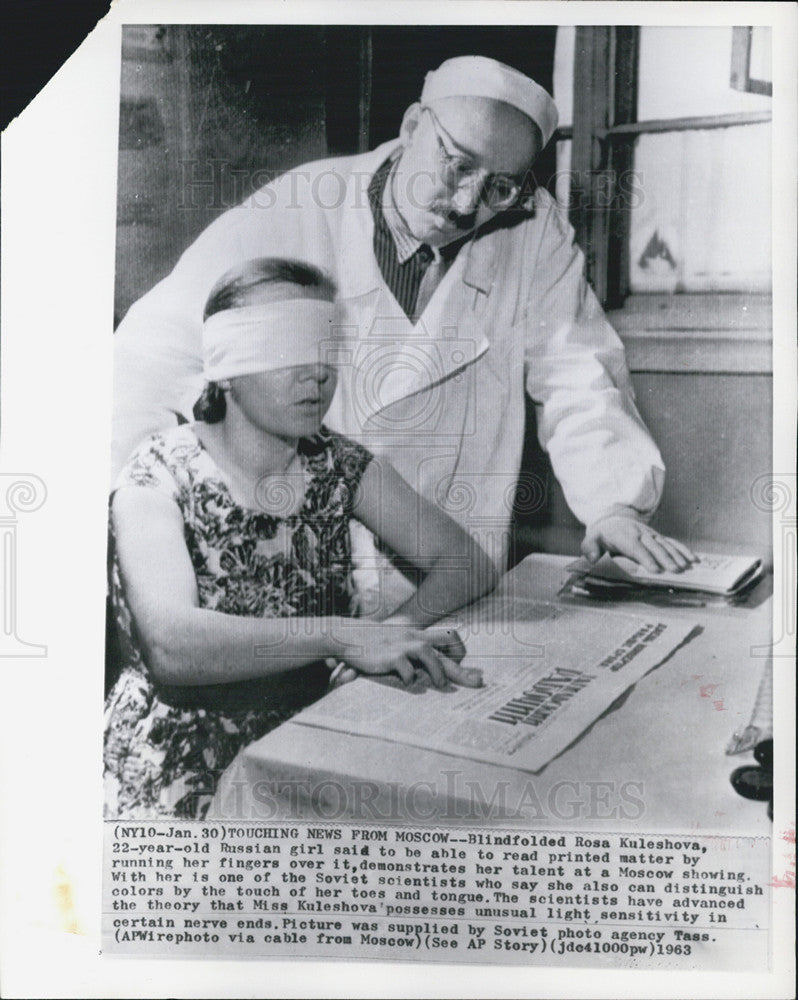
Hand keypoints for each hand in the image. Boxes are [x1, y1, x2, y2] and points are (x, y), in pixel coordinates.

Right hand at [336, 621, 481, 688]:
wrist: (346, 635)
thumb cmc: (371, 642)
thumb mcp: (394, 641)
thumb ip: (409, 650)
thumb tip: (422, 670)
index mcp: (417, 634)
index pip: (448, 636)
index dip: (460, 651)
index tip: (466, 667)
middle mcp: (413, 638)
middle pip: (446, 649)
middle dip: (462, 668)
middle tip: (478, 682)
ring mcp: (401, 645)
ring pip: (429, 654)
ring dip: (438, 671)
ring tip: (441, 685)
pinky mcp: (389, 656)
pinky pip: (405, 668)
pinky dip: (410, 678)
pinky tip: (408, 684)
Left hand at [582, 516, 697, 573]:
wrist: (612, 520)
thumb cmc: (602, 536)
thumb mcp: (591, 540)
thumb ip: (590, 548)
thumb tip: (591, 558)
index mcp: (623, 536)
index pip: (635, 547)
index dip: (646, 558)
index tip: (655, 569)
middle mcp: (639, 533)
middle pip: (654, 546)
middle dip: (666, 558)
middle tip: (676, 571)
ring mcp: (651, 534)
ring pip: (666, 544)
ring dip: (677, 555)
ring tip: (687, 567)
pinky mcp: (658, 537)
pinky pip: (672, 542)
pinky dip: (683, 550)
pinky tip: (694, 559)